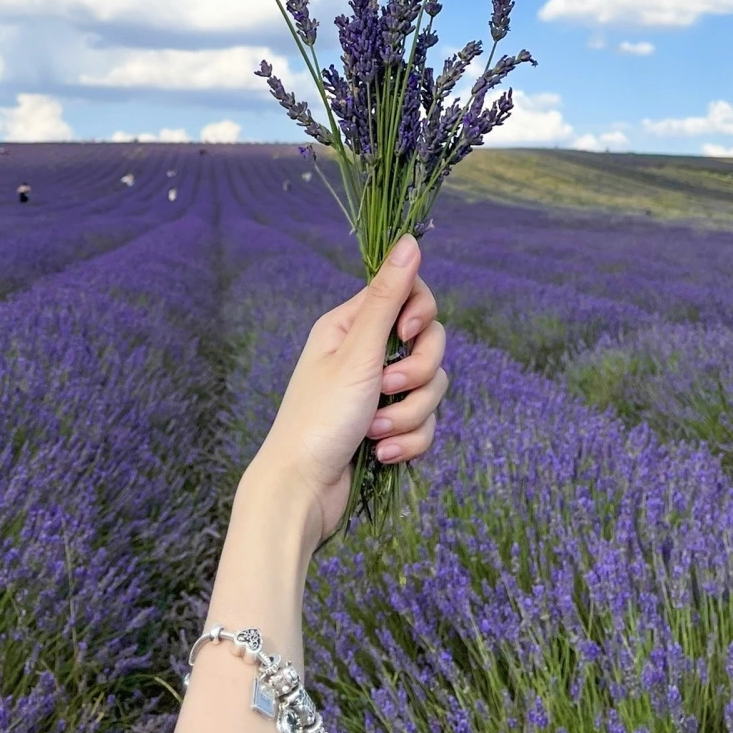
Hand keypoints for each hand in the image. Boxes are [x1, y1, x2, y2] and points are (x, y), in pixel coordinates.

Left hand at [247, 234, 448, 549]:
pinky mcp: (389, 427)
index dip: (421, 314)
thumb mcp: (357, 353)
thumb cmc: (319, 418)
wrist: (301, 492)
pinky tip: (382, 455)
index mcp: (351, 326)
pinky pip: (424, 423)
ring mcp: (378, 392)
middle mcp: (366, 353)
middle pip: (429, 343)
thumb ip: (388, 297)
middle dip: (417, 374)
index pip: (409, 295)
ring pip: (431, 388)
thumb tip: (410, 239)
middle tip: (385, 389)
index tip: (409, 333)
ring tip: (376, 434)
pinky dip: (409, 441)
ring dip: (409, 415)